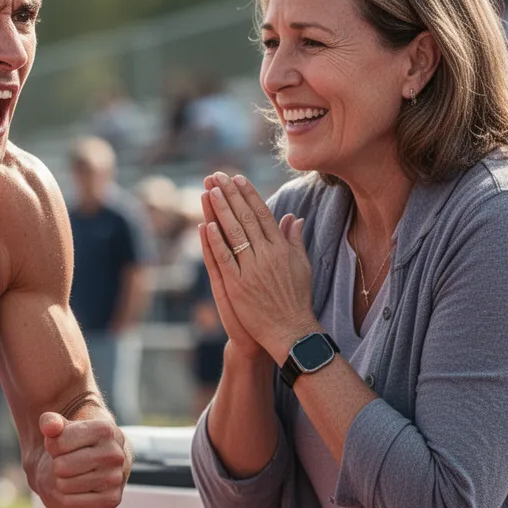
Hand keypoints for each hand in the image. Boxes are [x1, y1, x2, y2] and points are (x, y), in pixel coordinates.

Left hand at [34, 412, 127, 507]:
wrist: (102, 462)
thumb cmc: (78, 442)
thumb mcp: (63, 427)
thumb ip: (51, 422)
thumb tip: (50, 427)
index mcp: (104, 430)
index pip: (59, 443)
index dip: (53, 446)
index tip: (62, 445)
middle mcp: (114, 453)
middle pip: (61, 466)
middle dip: (58, 464)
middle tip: (68, 462)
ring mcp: (116, 478)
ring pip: (65, 485)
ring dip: (62, 481)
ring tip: (73, 474)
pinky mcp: (112, 499)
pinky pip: (72, 503)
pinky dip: (68, 498)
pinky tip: (78, 489)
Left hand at [203, 173, 318, 361]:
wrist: (290, 331)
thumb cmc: (296, 299)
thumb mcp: (301, 266)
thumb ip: (294, 240)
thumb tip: (294, 217)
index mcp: (281, 248)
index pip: (262, 214)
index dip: (249, 195)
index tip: (237, 179)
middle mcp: (267, 255)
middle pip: (245, 218)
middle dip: (230, 195)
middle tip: (217, 176)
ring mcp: (251, 269)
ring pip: (233, 234)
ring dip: (220, 211)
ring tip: (208, 191)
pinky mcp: (238, 285)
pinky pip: (225, 259)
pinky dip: (215, 242)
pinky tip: (206, 225)